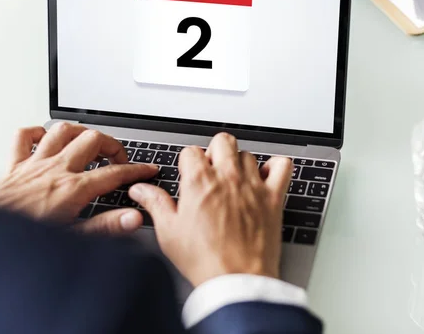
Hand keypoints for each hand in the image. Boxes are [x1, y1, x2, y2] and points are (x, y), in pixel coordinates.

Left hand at [0, 123, 158, 234]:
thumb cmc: (26, 237)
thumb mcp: (74, 238)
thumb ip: (107, 227)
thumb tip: (133, 218)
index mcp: (73, 189)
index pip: (114, 173)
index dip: (137, 170)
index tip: (148, 169)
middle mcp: (56, 170)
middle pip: (92, 140)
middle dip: (112, 145)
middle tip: (119, 158)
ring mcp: (35, 164)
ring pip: (62, 131)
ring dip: (80, 133)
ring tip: (90, 142)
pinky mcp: (15, 165)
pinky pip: (24, 137)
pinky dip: (37, 133)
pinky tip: (47, 139)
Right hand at [129, 133, 292, 286]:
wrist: (236, 280)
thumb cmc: (204, 260)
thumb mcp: (169, 232)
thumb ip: (156, 204)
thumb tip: (141, 190)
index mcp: (199, 183)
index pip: (191, 151)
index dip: (188, 162)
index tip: (190, 174)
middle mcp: (227, 178)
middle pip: (223, 141)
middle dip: (215, 151)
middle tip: (212, 171)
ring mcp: (252, 186)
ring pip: (248, 154)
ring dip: (240, 163)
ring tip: (235, 180)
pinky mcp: (273, 197)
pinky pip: (282, 166)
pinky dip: (276, 166)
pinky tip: (266, 176)